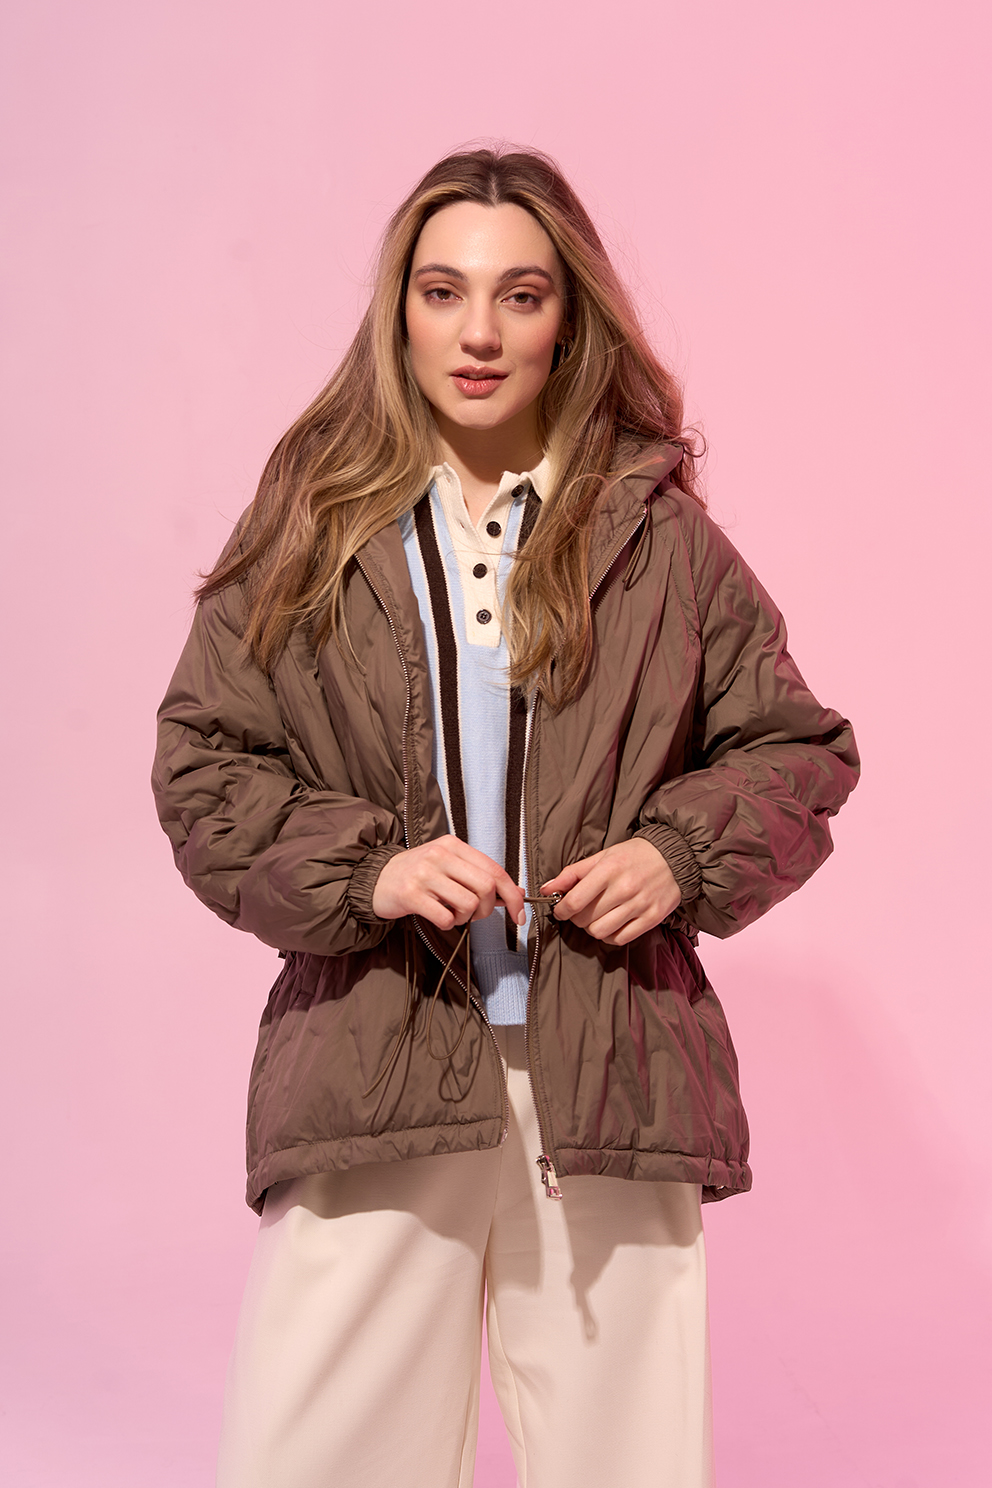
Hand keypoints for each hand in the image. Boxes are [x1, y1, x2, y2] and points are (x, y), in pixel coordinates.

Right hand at [372, 834, 525, 931]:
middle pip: (486, 887)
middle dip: (487, 909)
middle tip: (475, 914)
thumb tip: (517, 893)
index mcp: (453, 845)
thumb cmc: (417, 874)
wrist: (376, 879)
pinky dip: (448, 924)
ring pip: (468, 904)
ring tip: (452, 913)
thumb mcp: (449, 866)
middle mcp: (439, 855)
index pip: (494, 870)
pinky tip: (438, 917)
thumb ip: (480, 876)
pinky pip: (446, 918)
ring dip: (465, 918)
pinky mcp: (411, 895)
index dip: (512, 895)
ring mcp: (424, 874)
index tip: (519, 913)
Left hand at [540, 838, 680, 946]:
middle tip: (581, 910)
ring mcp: (639, 905)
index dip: (561, 910)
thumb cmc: (634, 855)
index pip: (574, 901)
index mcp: (608, 870)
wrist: (675, 857)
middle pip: (585, 919)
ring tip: (596, 917)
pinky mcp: (652, 918)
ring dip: (592, 928)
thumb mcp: (602, 856)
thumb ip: (573, 873)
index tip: (560, 910)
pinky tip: (612, 923)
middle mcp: (624, 889)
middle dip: (576, 918)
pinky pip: (621, 939)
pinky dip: (611, 935)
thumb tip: (547, 889)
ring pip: (600, 932)